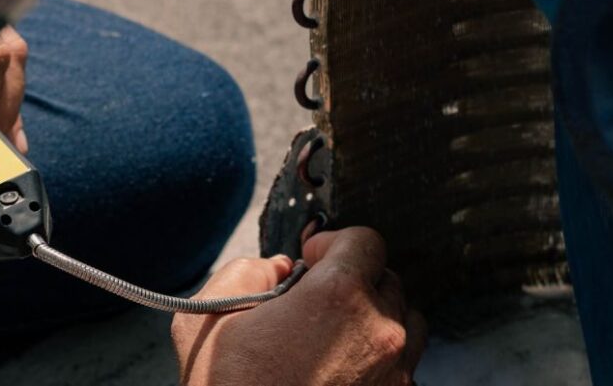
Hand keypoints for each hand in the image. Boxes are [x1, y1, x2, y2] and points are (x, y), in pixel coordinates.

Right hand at [171, 227, 426, 385]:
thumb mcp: (208, 316)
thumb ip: (248, 271)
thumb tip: (278, 269)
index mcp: (339, 297)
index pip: (366, 241)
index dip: (334, 242)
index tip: (311, 260)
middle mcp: (380, 332)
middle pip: (387, 279)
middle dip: (353, 279)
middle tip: (315, 299)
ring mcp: (396, 374)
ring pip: (405, 322)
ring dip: (377, 316)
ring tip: (337, 332)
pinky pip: (403, 365)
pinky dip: (380, 358)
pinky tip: (342, 370)